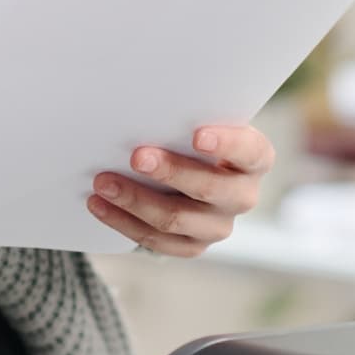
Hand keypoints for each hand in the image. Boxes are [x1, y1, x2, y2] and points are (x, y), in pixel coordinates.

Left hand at [87, 124, 274, 256]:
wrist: (189, 173)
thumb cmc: (192, 137)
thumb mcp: (198, 123)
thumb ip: (186, 119)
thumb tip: (146, 108)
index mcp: (255, 158)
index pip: (250, 151)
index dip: (227, 144)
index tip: (198, 135)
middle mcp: (243, 195)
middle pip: (210, 189)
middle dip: (170, 172)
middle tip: (137, 156)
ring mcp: (219, 225)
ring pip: (177, 219)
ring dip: (135, 199)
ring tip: (103, 182)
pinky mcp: (193, 246)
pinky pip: (157, 241)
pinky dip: (123, 221)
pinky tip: (100, 204)